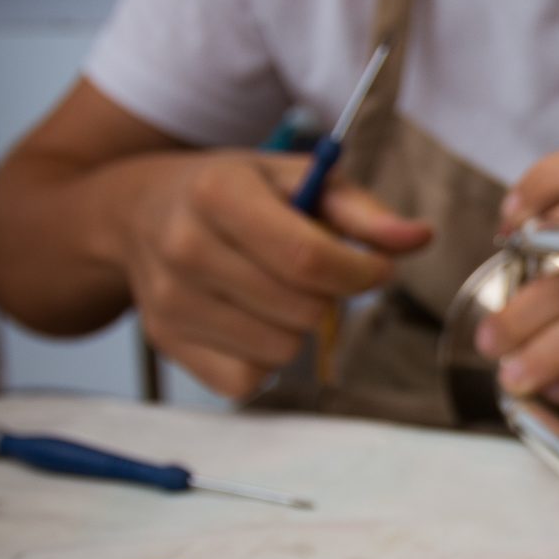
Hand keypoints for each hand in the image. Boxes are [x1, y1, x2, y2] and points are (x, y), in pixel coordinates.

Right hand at [121, 151, 431, 397]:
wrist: (140, 212)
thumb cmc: (236, 190)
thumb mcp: (297, 179)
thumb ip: (362, 212)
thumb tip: (419, 238)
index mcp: (219, 194)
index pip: (309, 259)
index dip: (361, 273)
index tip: (377, 269)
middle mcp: (185, 248)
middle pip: (302, 310)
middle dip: (329, 297)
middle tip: (314, 274)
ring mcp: (170, 301)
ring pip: (281, 350)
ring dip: (297, 328)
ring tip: (277, 292)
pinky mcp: (168, 342)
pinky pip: (248, 379)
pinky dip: (264, 358)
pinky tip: (251, 320)